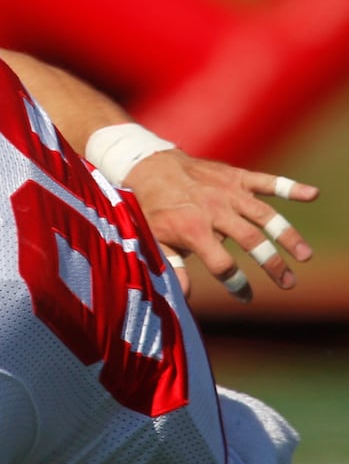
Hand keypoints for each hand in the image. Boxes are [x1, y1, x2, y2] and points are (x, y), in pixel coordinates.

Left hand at [123, 150, 318, 301]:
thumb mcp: (153, 238)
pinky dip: (290, 187)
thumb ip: (172, 265)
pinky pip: (266, 181)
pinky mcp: (237, 176)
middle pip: (251, 241)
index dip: (235, 283)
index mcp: (193, 229)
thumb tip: (184, 295)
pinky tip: (313, 194)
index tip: (246, 297)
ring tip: (305, 255)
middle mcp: (215, 210)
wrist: (150, 166)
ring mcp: (228, 192)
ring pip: (265, 215)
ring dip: (288, 235)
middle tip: (289, 283)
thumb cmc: (151, 208)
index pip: (221, 263)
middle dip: (272, 264)